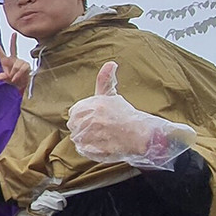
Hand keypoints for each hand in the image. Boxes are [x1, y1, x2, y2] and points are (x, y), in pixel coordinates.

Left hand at [0, 33, 31, 88]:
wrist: (21, 85)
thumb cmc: (12, 80)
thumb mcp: (6, 79)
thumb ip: (2, 77)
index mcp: (5, 61)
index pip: (0, 51)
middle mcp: (13, 59)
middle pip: (13, 48)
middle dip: (13, 40)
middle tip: (14, 33)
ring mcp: (20, 61)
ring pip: (16, 66)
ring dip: (14, 73)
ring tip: (13, 78)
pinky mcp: (26, 64)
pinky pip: (21, 69)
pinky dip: (18, 75)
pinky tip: (17, 78)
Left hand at [67, 62, 195, 169]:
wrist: (142, 135)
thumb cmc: (125, 115)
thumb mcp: (112, 95)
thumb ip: (105, 80)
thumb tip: (110, 63)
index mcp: (94, 105)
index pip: (74, 112)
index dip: (82, 115)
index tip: (94, 118)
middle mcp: (93, 120)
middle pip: (73, 126)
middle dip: (83, 127)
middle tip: (99, 128)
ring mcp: (94, 137)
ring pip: (78, 138)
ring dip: (86, 138)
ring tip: (101, 137)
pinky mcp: (96, 151)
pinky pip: (83, 150)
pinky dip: (89, 149)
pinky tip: (101, 145)